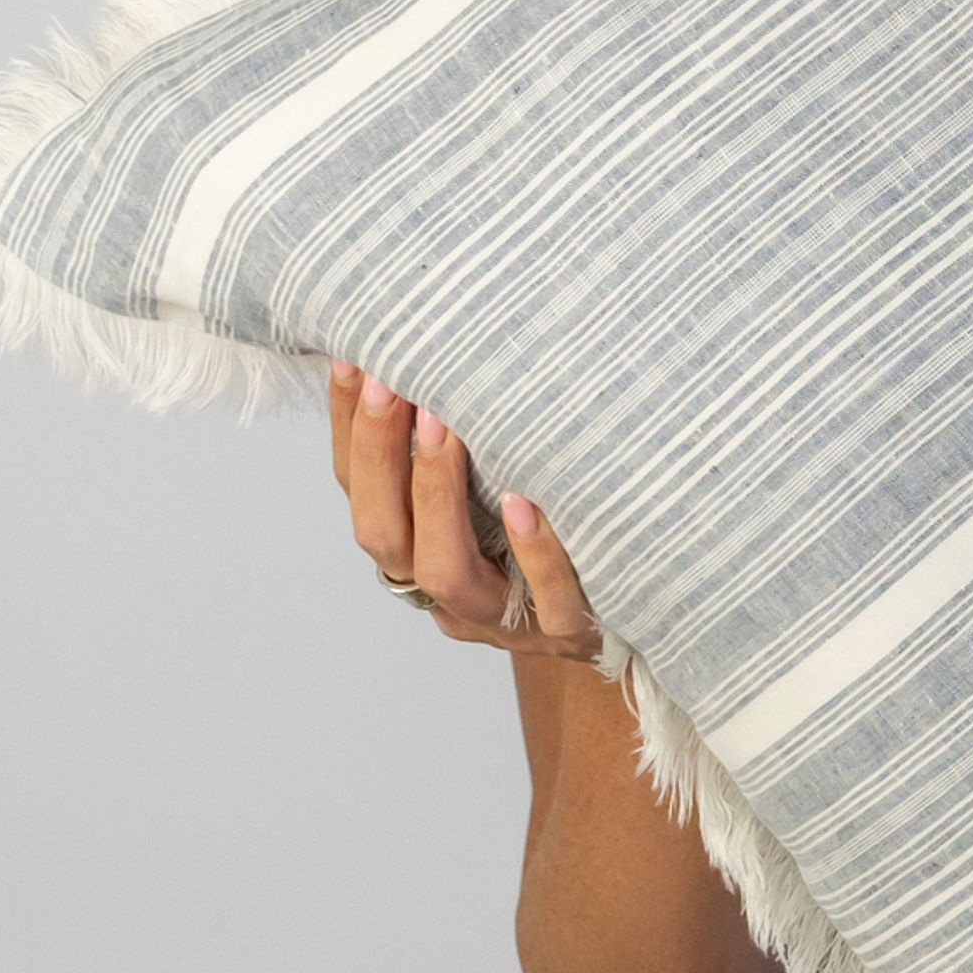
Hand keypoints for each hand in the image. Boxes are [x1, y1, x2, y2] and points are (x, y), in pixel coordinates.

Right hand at [329, 365, 610, 665]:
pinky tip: (525, 500)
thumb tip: (438, 341)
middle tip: (392, 383)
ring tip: (445, 425)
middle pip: (383, 536)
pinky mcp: (568, 631)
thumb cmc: (553, 537)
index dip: (350, 430)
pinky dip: (534, 551)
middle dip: (380, 457)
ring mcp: (505, 617)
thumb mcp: (501, 488)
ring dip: (438, 495)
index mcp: (418, 551)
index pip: (360, 493)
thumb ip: (465, 437)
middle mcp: (448, 591)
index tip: (356, 359)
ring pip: (448, 574)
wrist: (623, 622)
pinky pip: (547, 598)